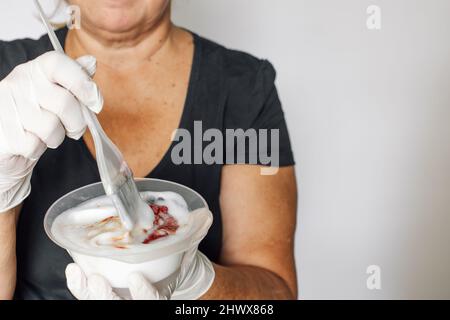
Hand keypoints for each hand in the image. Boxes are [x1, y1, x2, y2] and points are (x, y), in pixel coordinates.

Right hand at [0, 52, 102, 212]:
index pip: (57, 63)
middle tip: (72, 129)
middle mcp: (17, 83)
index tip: (96, 102)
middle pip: (64, 102)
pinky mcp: (1, 131)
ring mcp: (5, 106)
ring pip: (50, 127)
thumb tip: (91, 61)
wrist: (8, 144)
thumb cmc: (36, 120)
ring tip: (44, 135)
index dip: (82, 81)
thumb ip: (74, 80)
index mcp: (33, 71)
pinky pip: (34, 145)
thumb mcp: (56, 97)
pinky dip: (37, 149)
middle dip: (76, 123)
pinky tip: (28, 144)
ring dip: (55, 138)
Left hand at [66, 251, 214, 299]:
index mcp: (161, 294)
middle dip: (105, 297)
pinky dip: (78, 286)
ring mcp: (120, 300)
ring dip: (85, 292)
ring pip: (99, 306)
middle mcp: (138, 303)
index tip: (136, 278)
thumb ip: (191, 238)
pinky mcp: (103, 295)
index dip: (143, 294)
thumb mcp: (186, 252)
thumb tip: (203, 216)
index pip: (153, 302)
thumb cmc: (173, 264)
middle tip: (96, 280)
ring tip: (78, 272)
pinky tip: (74, 271)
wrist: (165, 276)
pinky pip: (87, 297)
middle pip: (120, 309)